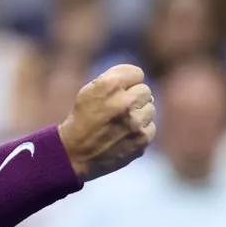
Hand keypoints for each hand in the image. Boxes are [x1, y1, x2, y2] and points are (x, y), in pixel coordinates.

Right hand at [58, 64, 155, 180]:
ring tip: (121, 123)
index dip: (127, 81)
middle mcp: (125, 102)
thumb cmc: (82, 118)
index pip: (137, 73)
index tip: (118, 91)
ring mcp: (136, 122)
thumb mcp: (89, 91)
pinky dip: (140, 131)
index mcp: (109, 85)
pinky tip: (125, 135)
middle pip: (145, 90)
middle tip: (118, 108)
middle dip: (134, 97)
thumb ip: (114, 79)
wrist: (75, 153)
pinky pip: (151, 128)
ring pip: (150, 109)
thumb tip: (140, 82)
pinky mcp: (142, 140)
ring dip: (139, 114)